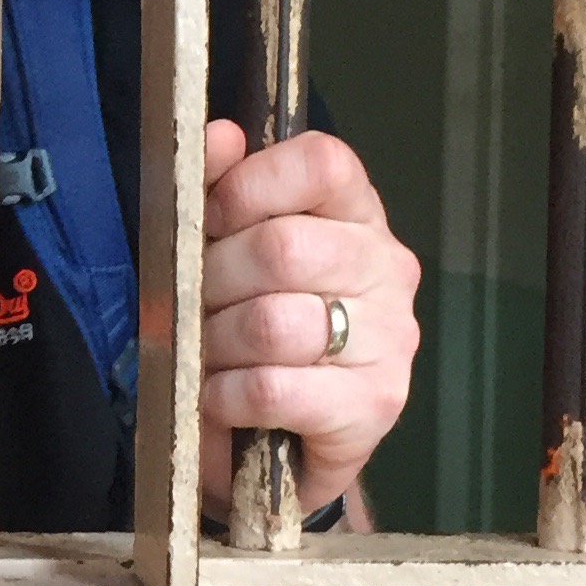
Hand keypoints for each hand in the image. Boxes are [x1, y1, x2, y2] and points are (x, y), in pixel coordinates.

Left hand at [199, 122, 419, 518]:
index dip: (248, 187)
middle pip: (284, 248)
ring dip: (216, 343)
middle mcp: (388, 268)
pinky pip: (274, 387)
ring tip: (207, 356)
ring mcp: (391, 339)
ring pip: (274, 322)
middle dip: (214, 282)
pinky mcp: (374, 406)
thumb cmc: (251, 337)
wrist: (280, 448)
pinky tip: (221, 398)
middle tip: (195, 308)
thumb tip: (219, 136)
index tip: (209, 223)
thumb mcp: (227, 255)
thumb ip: (222, 189)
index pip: (323, 163)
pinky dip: (226, 394)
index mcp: (357, 214)